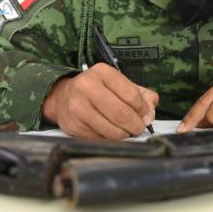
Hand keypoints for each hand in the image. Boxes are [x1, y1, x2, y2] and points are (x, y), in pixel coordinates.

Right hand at [42, 63, 158, 139]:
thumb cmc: (97, 89)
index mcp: (102, 72)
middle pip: (121, 114)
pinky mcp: (73, 126)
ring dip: (124, 135)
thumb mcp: (118, 83)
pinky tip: (110, 132)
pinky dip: (110, 139)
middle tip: (139, 128)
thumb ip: (141, 95)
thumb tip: (150, 114)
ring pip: (111, 131)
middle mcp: (87, 87)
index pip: (131, 94)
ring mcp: (77, 107)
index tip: (145, 115)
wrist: (63, 97)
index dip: (143, 109)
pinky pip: (100, 139)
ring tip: (125, 131)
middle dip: (136, 125)